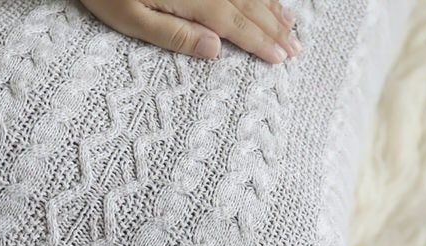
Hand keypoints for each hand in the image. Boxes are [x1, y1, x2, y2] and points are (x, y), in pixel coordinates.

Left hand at [78, 0, 300, 64]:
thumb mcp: (130, 19)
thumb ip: (173, 35)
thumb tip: (215, 49)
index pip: (235, 25)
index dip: (260, 42)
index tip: (281, 58)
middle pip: (249, 6)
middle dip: (274, 28)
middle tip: (295, 48)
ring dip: (271, 7)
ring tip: (290, 25)